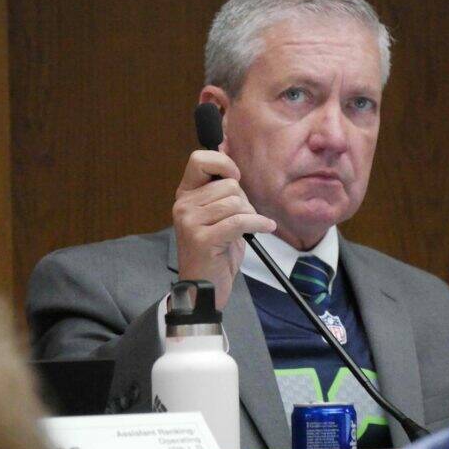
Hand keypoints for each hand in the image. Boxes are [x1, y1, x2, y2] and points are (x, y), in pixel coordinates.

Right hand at [173, 150, 275, 309]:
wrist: (204, 289)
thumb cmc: (215, 253)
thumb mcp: (216, 217)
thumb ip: (221, 193)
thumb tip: (234, 168)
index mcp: (185, 195)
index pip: (199, 159)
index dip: (223, 163)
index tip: (236, 177)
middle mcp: (183, 205)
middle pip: (228, 184)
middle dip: (244, 200)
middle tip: (243, 219)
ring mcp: (190, 222)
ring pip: (235, 202)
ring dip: (250, 215)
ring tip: (247, 228)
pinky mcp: (203, 238)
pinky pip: (240, 221)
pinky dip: (258, 223)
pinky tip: (265, 228)